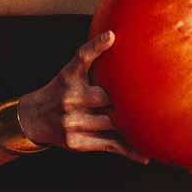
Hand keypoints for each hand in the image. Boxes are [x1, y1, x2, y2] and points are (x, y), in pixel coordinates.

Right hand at [20, 31, 146, 161]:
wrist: (33, 118)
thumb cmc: (62, 90)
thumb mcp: (71, 72)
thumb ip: (91, 58)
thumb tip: (116, 36)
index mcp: (69, 77)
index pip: (81, 58)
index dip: (95, 47)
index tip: (111, 36)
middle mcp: (69, 99)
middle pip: (106, 97)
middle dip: (126, 99)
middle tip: (152, 97)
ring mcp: (72, 122)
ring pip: (112, 124)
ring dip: (134, 126)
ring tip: (158, 126)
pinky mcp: (76, 142)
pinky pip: (108, 145)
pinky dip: (128, 150)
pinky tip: (145, 156)